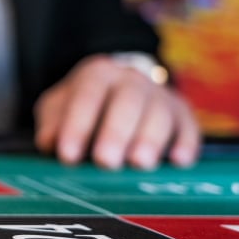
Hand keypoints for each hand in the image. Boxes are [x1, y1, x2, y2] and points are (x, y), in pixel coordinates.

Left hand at [34, 55, 201, 169]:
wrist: (121, 87)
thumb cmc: (84, 106)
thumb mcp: (59, 107)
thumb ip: (52, 123)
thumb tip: (49, 142)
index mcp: (97, 74)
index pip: (87, 96)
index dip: (77, 126)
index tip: (67, 156)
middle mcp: (132, 80)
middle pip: (128, 101)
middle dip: (116, 132)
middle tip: (106, 162)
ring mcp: (161, 96)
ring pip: (160, 114)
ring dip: (150, 139)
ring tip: (139, 164)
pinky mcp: (183, 114)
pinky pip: (189, 126)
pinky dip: (186, 143)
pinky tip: (178, 161)